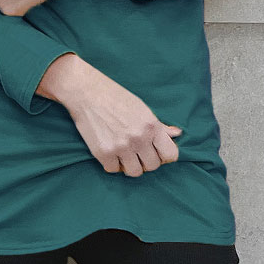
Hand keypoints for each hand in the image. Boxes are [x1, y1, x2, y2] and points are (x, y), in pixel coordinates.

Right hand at [45, 56, 182, 176]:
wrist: (87, 92)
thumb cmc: (115, 97)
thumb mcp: (141, 108)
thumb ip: (159, 125)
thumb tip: (177, 134)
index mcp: (151, 125)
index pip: (170, 155)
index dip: (165, 156)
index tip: (158, 153)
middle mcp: (138, 138)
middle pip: (152, 166)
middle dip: (146, 160)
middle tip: (138, 151)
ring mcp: (121, 147)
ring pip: (135, 172)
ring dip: (131, 165)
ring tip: (125, 153)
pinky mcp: (103, 152)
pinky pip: (113, 169)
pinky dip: (112, 163)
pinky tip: (111, 151)